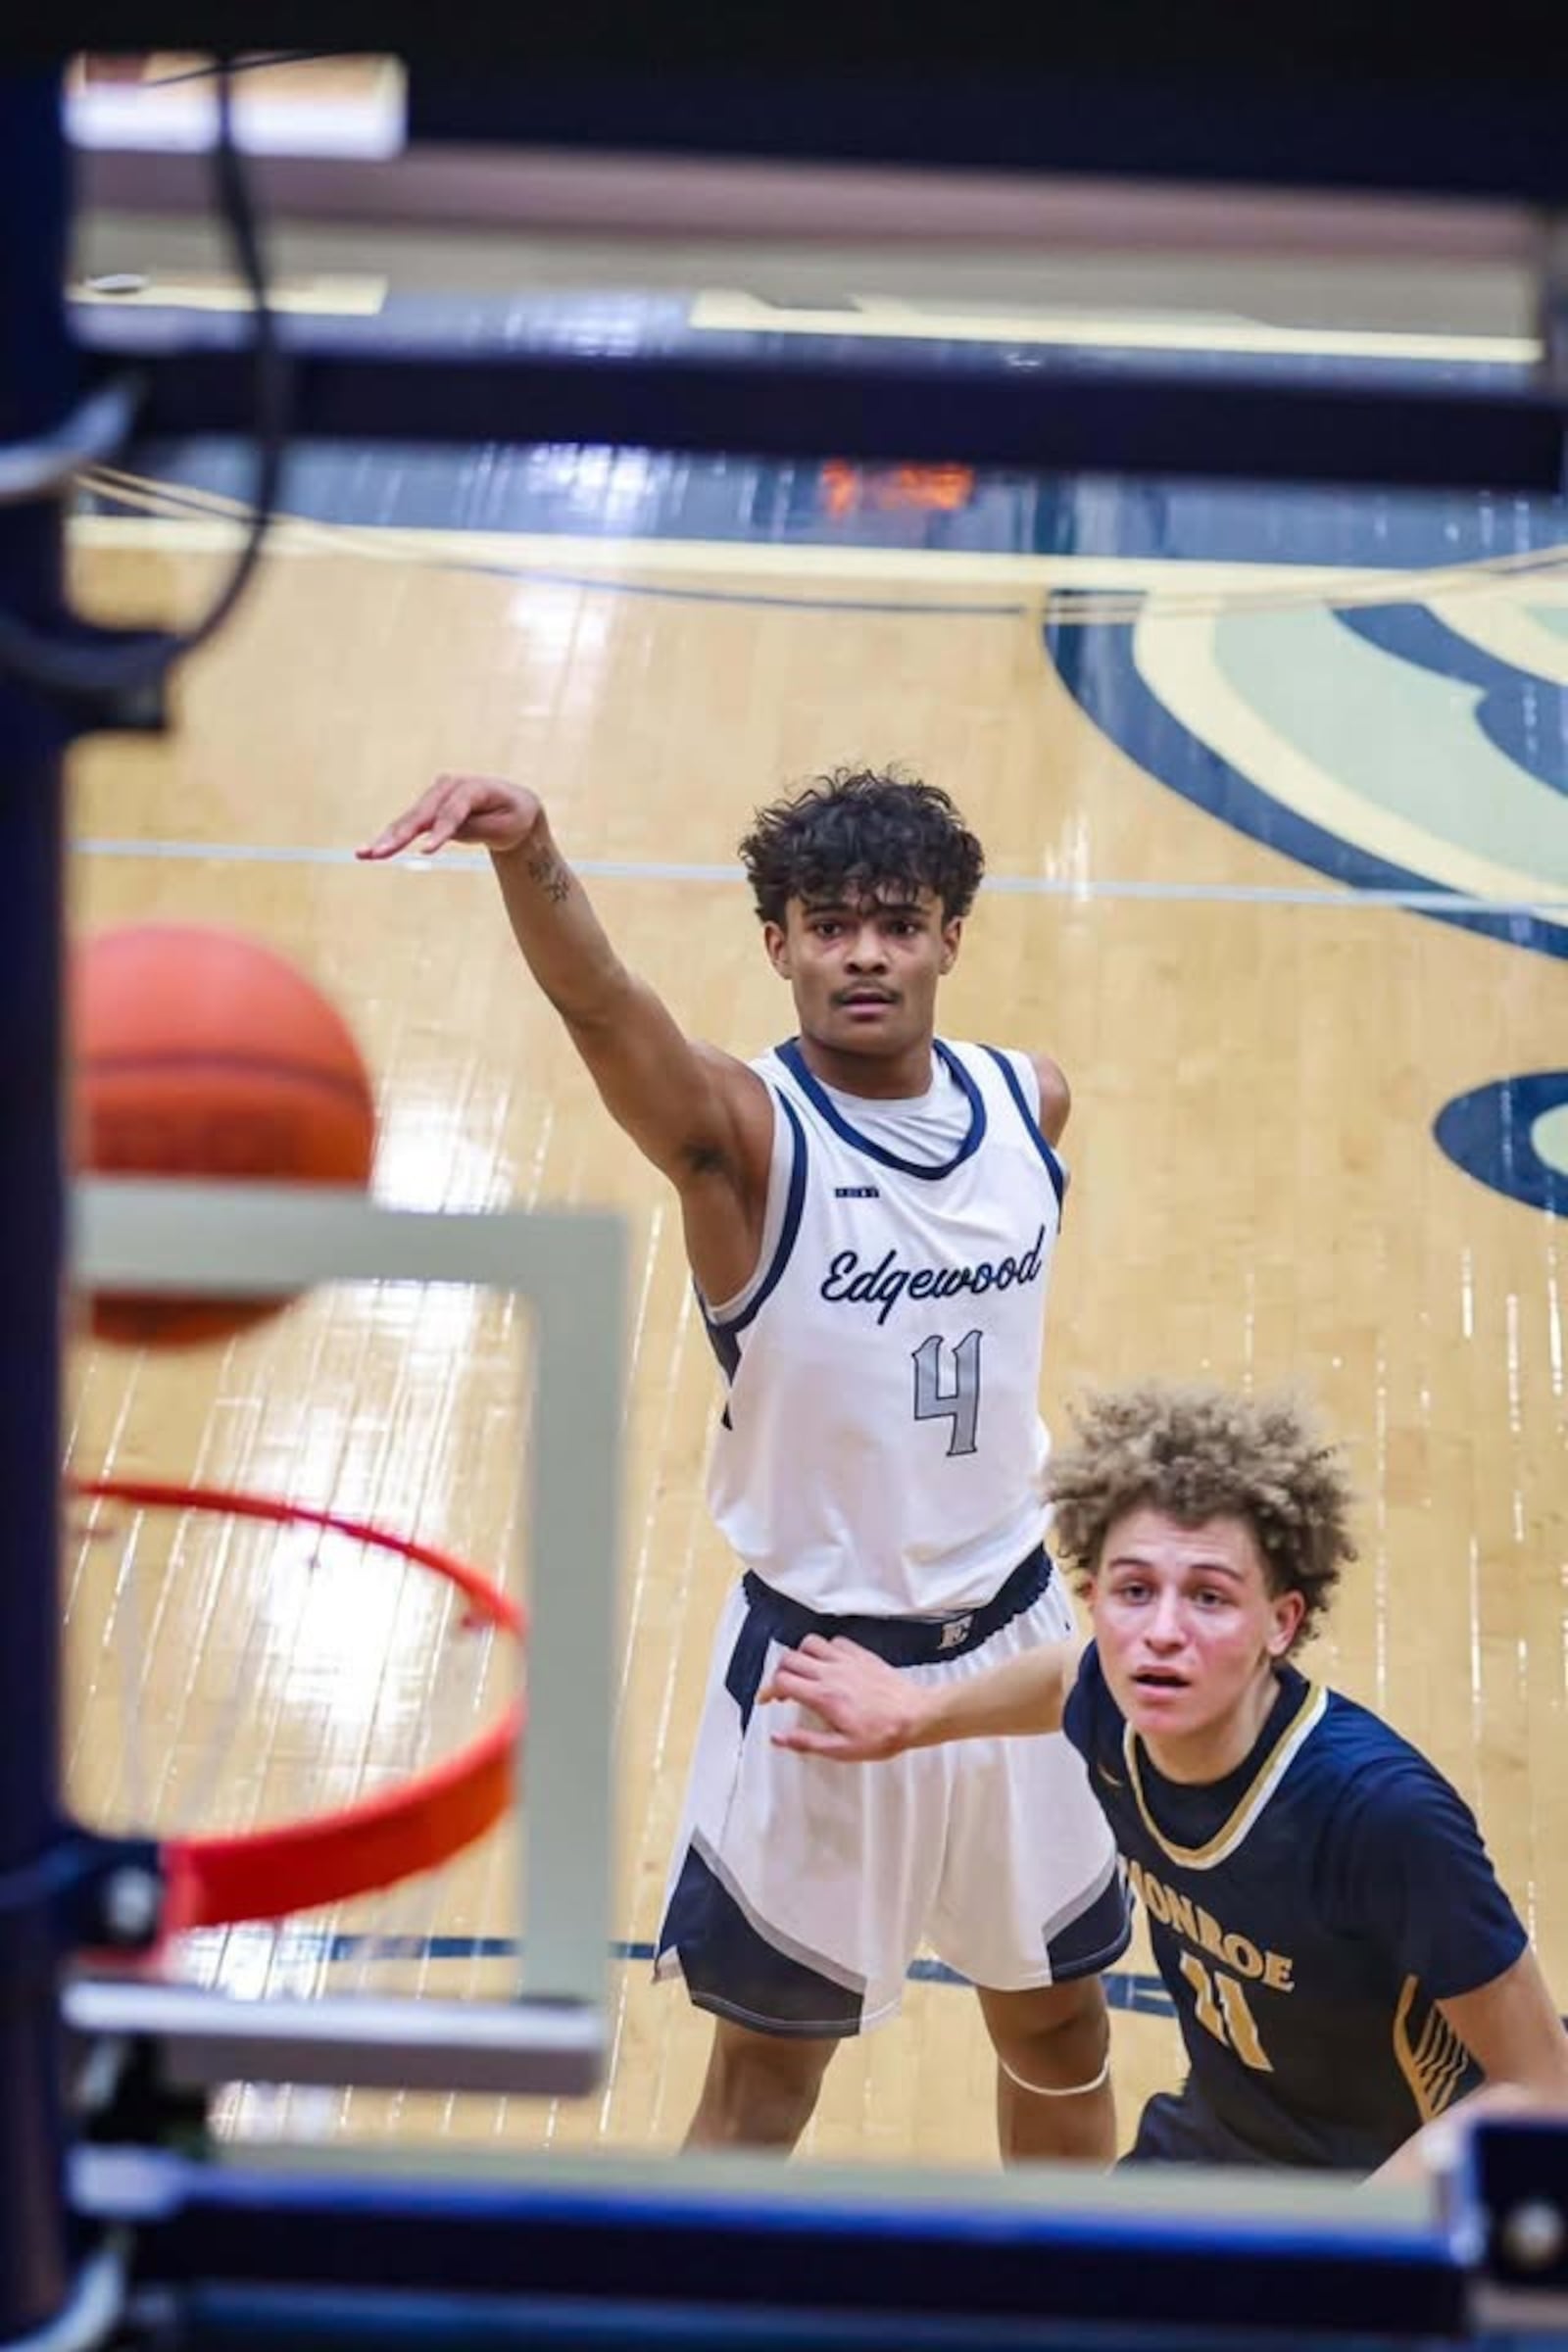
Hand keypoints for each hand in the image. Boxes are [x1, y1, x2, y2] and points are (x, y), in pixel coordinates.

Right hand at [357, 773, 543, 861]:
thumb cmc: (514, 816)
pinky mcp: (427, 809)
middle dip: (401, 835)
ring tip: (365, 854)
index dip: (441, 831)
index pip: (454, 810)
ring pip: (409, 820)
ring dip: (386, 838)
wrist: (514, 807)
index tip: (426, 852)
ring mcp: (435, 795)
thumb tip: (442, 833)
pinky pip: (407, 825)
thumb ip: (477, 828)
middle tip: (381, 853)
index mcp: (474, 787)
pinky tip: (367, 852)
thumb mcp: (507, 826)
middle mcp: (449, 786)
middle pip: (423, 814)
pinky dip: (389, 838)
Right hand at [760, 1634, 928, 1760]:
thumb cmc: (882, 1735)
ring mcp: (847, 1660)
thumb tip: (778, 1738)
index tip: (766, 1699)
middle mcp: (832, 1673)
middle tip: (783, 1689)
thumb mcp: (841, 1749)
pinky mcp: (862, 1655)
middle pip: (790, 1659)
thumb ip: (806, 1742)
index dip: (767, 1690)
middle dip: (779, 1673)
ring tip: (804, 1673)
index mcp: (824, 1696)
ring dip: (800, 1656)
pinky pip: (835, 1641)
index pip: (782, 1681)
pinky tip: (829, 1664)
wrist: (916, 1716)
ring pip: (810, 1643)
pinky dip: (825, 1649)